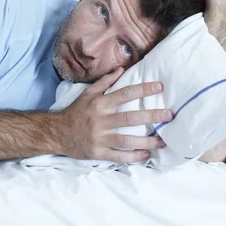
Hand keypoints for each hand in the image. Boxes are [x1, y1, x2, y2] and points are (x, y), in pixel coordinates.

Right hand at [58, 68, 173, 162]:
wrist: (57, 133)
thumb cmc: (75, 112)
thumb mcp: (87, 93)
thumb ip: (105, 81)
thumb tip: (122, 68)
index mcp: (100, 103)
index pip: (125, 94)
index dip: (143, 90)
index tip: (159, 87)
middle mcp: (101, 120)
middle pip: (130, 118)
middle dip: (151, 116)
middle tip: (169, 115)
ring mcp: (99, 138)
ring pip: (127, 140)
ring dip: (147, 142)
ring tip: (163, 141)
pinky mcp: (98, 153)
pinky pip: (118, 156)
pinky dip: (132, 157)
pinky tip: (145, 156)